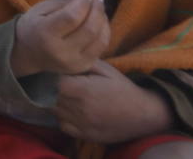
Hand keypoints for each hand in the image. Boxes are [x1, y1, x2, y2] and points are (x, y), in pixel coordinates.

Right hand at [13, 0, 109, 76]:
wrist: (29, 54)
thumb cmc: (34, 26)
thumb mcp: (40, 9)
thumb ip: (63, 2)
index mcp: (45, 35)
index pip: (71, 17)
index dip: (82, 3)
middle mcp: (60, 52)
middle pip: (89, 29)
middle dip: (97, 9)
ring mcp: (74, 63)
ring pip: (100, 39)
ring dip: (103, 20)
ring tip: (98, 8)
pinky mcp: (83, 67)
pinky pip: (101, 47)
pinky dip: (104, 31)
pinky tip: (99, 22)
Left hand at [55, 61, 172, 143]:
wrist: (143, 114)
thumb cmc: (122, 88)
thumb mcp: (105, 69)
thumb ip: (83, 62)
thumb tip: (63, 57)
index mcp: (84, 91)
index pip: (54, 83)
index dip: (51, 77)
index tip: (54, 72)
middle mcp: (80, 109)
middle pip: (51, 98)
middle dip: (49, 89)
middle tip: (54, 82)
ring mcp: (82, 124)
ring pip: (54, 112)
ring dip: (54, 103)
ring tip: (61, 95)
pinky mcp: (85, 135)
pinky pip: (63, 126)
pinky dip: (61, 117)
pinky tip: (69, 109)